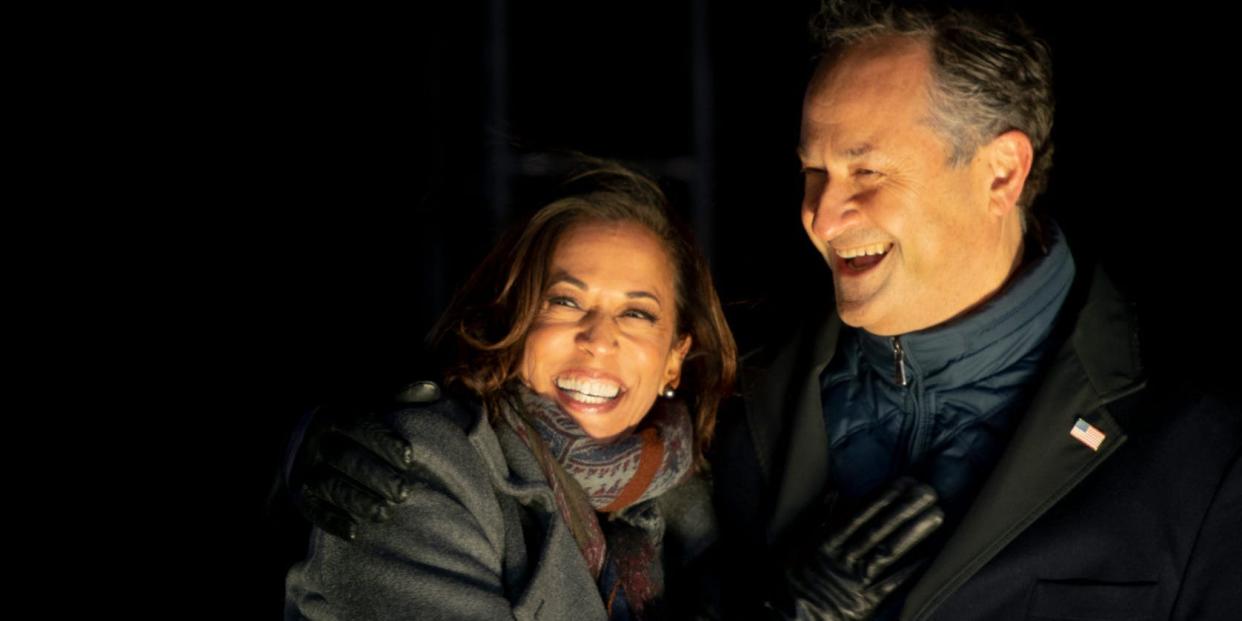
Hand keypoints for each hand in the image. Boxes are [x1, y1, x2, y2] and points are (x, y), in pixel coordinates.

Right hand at [287, 381, 441, 540]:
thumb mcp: (371, 405)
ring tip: (385, 513)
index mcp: (334, 415)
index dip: (383, 441)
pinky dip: (332, 522)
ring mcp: (304, 469)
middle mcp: (315, 441)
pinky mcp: (299, 495)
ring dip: (357, 501)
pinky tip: (354, 532)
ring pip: (330, 485)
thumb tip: (433, 389)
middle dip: (375, 476)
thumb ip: (402, 398)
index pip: (359, 426)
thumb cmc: (351, 427)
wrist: (299, 444)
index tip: (408, 458)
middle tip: (404, 492)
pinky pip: (313, 510)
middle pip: (346, 458)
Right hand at [776, 477, 944, 619]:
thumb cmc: (795, 579)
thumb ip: (821, 519)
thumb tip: (835, 493)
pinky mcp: (866, 603)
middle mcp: (844, 559)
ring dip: (914, 534)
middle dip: (905, 509)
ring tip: (936, 516)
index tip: (903, 482)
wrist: (790, 617)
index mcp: (827, 543)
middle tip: (928, 492)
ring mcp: (856, 581)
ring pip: (888, 553)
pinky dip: (910, 571)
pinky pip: (892, 585)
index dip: (883, 498)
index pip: (859, 516)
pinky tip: (929, 556)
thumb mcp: (800, 544)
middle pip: (878, 530)